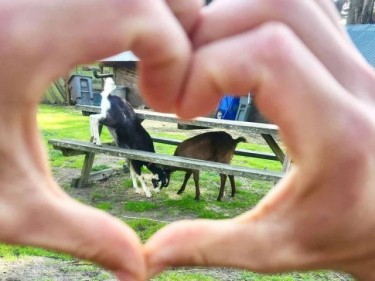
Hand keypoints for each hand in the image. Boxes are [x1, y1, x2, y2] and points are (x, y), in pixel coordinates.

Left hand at [0, 0, 200, 279]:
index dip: (173, 53)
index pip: (135, 12)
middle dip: (175, 23)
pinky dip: (122, 5)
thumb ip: (83, 235)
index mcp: (21, 36)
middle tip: (168, 70)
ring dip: (153, 9)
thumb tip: (138, 269)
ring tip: (151, 52)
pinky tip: (117, 37)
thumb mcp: (8, 204)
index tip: (166, 99)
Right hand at [145, 0, 374, 279]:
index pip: (267, 54)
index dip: (207, 69)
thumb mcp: (275, 247)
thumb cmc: (345, 232)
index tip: (184, 108)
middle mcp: (355, 83)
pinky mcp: (347, 56)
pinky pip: (302, 8)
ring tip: (206, 63)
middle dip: (210, 37)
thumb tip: (150, 254)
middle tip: (186, 80)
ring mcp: (357, 62)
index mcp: (339, 131)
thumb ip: (209, 246)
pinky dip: (255, 17)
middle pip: (275, 9)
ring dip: (231, 20)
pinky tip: (236, 54)